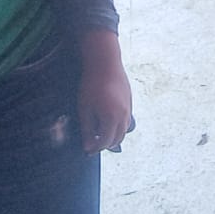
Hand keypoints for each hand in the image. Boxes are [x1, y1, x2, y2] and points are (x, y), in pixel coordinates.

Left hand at [77, 31, 131, 154]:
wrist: (105, 63)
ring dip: (113, 135)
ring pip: (124, 130)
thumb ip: (87, 130)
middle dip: (105, 144)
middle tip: (93, 144)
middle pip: (117, 139)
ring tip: (100, 133)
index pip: (104, 142)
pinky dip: (118, 125)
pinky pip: (126, 119)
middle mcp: (123, 116)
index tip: (86, 149)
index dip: (95, 148)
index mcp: (111, 119)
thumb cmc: (92, 85)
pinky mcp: (130, 100)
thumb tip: (88, 146)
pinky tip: (108, 120)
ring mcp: (129, 108)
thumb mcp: (84, 109)